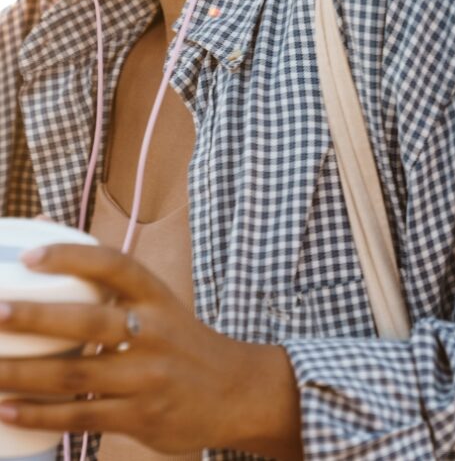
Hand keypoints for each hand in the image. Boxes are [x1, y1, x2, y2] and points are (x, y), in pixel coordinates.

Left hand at [0, 244, 299, 456]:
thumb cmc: (182, 342)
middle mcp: (155, 333)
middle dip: (37, 318)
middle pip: (91, 323)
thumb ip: (111, 283)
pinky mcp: (141, 416)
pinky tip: (6, 410)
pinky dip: (40, 414)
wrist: (236, 391)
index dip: (74, 258)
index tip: (30, 257)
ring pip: (76, 376)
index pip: (116, 266)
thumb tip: (44, 233)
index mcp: (158, 298)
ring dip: (22, 374)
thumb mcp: (160, 306)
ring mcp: (148, 377)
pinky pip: (81, 416)